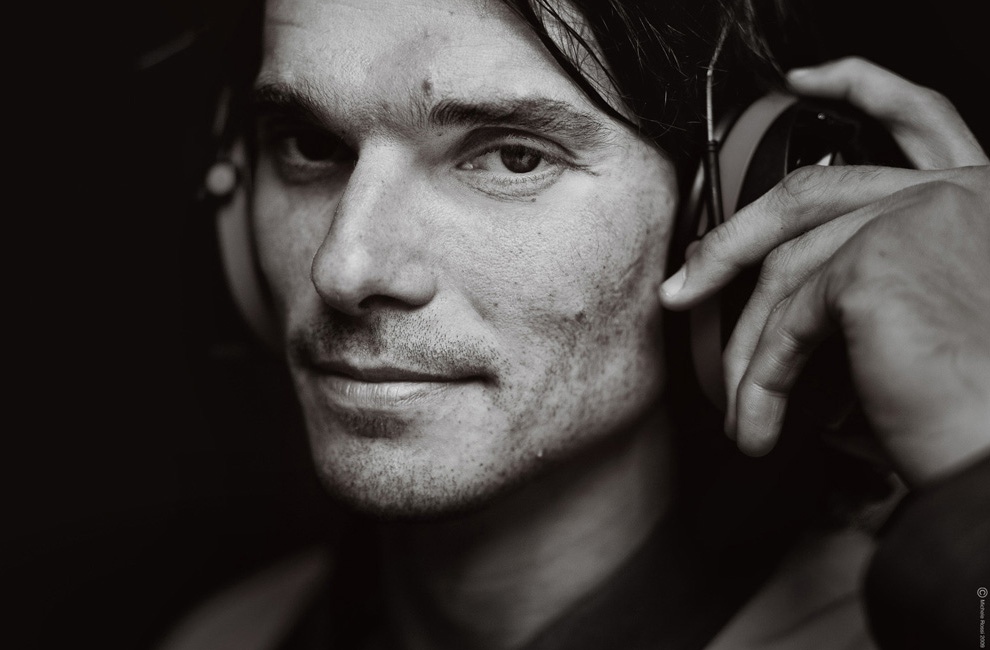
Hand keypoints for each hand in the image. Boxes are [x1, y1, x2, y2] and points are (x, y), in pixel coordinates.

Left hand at [660, 57, 989, 485]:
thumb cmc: (979, 406)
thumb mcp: (930, 319)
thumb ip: (872, 282)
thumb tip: (779, 299)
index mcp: (976, 201)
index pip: (920, 119)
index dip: (861, 86)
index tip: (806, 80)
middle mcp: (955, 196)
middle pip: (808, 194)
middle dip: (731, 243)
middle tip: (687, 286)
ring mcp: (918, 220)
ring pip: (786, 268)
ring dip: (748, 346)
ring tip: (737, 404)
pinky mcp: (877, 265)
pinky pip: (787, 319)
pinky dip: (762, 378)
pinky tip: (757, 421)